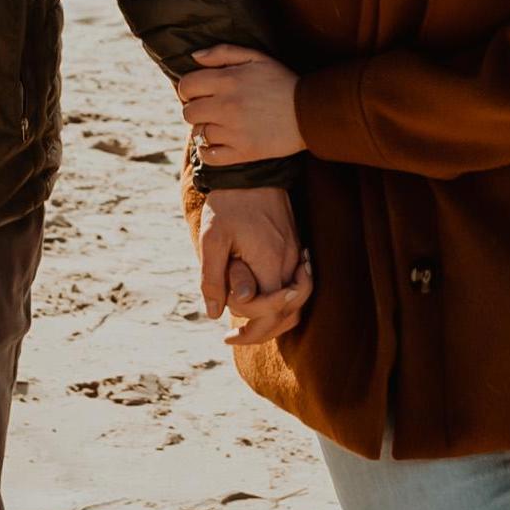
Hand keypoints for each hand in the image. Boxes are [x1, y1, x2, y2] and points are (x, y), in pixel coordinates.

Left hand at [179, 44, 305, 163]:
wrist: (311, 112)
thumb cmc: (282, 81)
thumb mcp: (256, 58)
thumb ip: (223, 52)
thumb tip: (194, 56)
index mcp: (228, 80)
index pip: (186, 86)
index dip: (189, 89)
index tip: (198, 93)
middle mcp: (227, 106)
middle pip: (188, 112)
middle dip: (196, 110)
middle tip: (210, 110)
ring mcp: (234, 131)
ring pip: (198, 134)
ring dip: (205, 130)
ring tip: (219, 126)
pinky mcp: (243, 152)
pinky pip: (209, 156)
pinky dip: (208, 151)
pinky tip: (218, 144)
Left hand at [195, 187, 312, 344]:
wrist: (251, 170)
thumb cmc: (228, 204)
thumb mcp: (212, 239)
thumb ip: (214, 278)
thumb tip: (215, 313)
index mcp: (270, 260)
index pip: (270, 309)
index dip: (248, 320)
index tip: (226, 330)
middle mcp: (291, 261)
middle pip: (288, 312)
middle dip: (261, 332)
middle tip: (232, 339)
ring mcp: (297, 256)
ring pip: (297, 303)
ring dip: (274, 320)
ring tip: (246, 328)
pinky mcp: (296, 250)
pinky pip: (296, 286)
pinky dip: (281, 303)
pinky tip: (260, 304)